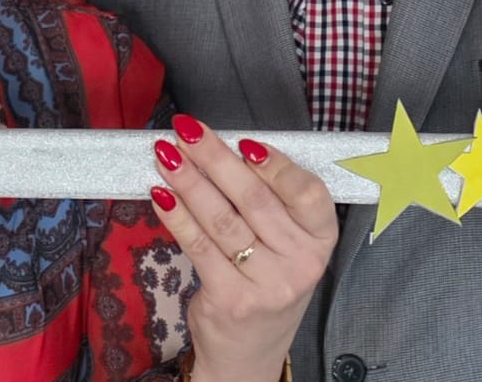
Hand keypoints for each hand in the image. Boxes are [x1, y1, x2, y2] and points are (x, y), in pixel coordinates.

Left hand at [149, 115, 338, 381]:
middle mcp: (301, 263)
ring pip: (222, 219)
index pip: (307, 192)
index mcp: (320, 239)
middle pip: (254, 199)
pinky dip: (176, 216)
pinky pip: (198, 246)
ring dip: (188, 181)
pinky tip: (160, 194)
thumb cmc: (266, 280)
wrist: (250, 351)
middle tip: (187, 131)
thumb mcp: (286, 244)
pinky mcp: (231, 299)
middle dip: (215, 158)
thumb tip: (226, 147)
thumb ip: (269, 199)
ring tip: (166, 154)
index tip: (243, 141)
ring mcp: (267, 285)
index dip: (275, 163)